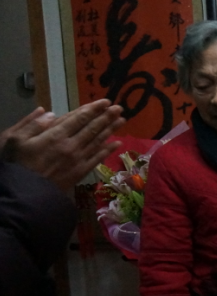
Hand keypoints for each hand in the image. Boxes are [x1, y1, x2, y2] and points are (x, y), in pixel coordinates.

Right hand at [0, 100, 123, 191]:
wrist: (26, 193)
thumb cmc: (17, 164)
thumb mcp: (15, 139)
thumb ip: (32, 124)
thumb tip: (51, 113)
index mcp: (55, 135)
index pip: (78, 119)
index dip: (93, 109)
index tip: (105, 102)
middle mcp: (70, 145)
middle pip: (92, 128)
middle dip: (106, 117)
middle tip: (119, 108)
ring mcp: (78, 159)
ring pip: (98, 141)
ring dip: (111, 130)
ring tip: (122, 120)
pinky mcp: (81, 172)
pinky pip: (98, 158)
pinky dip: (108, 150)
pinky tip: (117, 143)